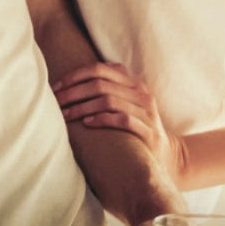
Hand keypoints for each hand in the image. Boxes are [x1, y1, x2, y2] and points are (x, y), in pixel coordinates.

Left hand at [51, 62, 186, 184]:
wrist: (168, 156)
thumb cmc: (135, 129)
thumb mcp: (125, 105)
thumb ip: (106, 91)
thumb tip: (67, 86)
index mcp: (133, 82)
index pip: (99, 69)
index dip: (75, 76)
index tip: (56, 88)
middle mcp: (141, 93)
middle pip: (100, 84)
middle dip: (73, 92)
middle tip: (56, 103)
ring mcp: (147, 112)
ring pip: (109, 100)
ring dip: (82, 107)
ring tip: (66, 115)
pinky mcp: (149, 131)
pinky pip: (122, 119)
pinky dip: (102, 119)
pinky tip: (87, 123)